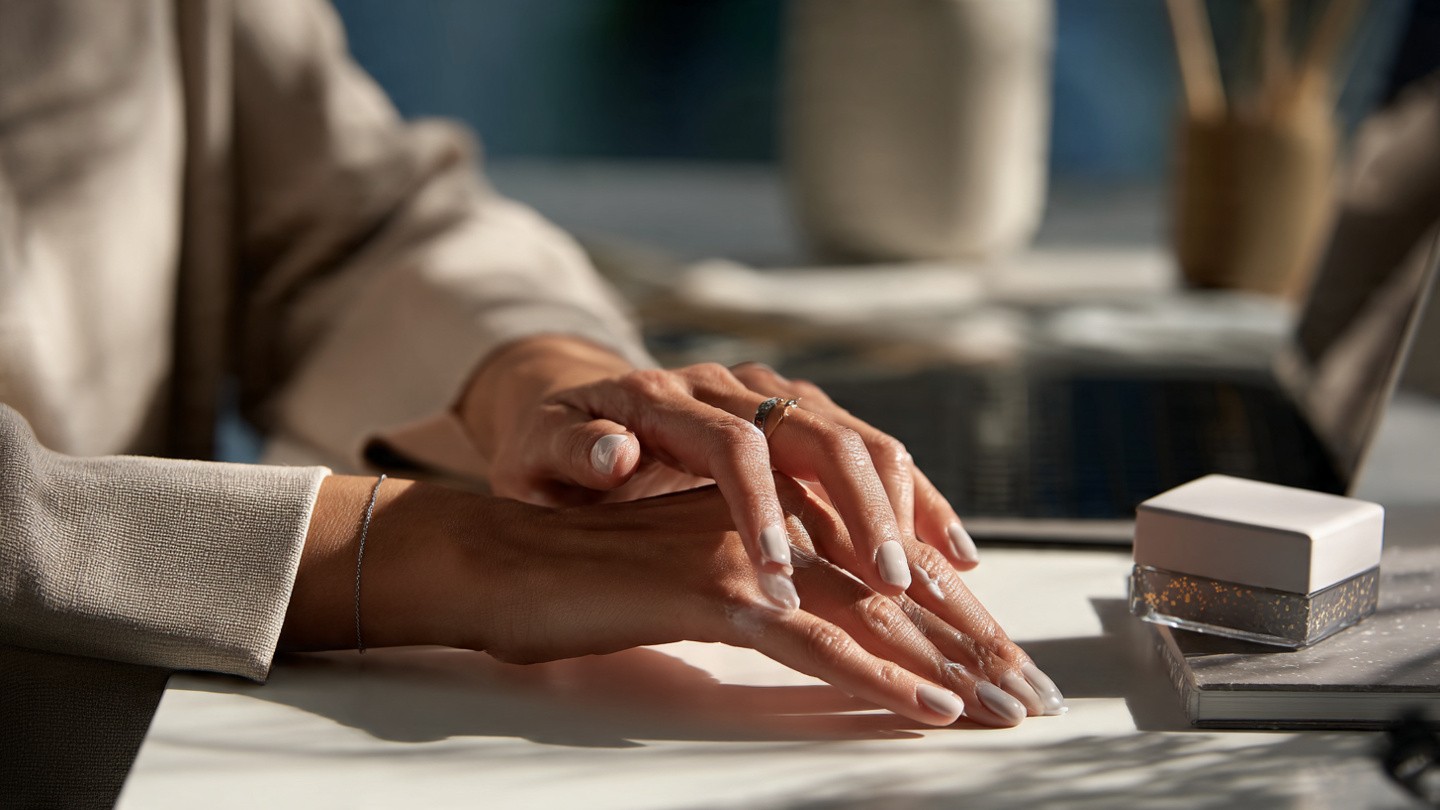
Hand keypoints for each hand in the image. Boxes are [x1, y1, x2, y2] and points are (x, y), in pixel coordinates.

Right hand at [281, 475, 1063, 726]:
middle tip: (1034, 695)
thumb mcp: (687, 580)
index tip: (1000, 665)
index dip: (948, 618)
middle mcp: (775, 526)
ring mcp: (750, 554)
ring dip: (952, 666)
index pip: (880, 571)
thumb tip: (813, 625)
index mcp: (774, 519)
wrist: (502, 557)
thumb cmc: (584, 574)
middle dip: (976, 645)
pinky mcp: (715, 590)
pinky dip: (880, 680)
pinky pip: (816, 641)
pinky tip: (931, 709)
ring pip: (875, 613)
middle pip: (897, 590)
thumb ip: (756, 593)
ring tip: (1009, 710)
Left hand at [456, 336, 980, 603]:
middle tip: (893, 584)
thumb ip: (568, 450)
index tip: (776, 575)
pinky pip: (870, 454)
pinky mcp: (801, 419)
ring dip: (905, 505)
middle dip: (863, 510)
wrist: (576, 414)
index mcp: (661, 395)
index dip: (759, 507)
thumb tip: (611, 451)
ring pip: (858, 439)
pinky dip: (914, 501)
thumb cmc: (552, 454)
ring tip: (943, 576)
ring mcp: (772, 396)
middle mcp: (729, 385)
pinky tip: (952, 553)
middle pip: (817, 433)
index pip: (730, 442)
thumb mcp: (534, 453)